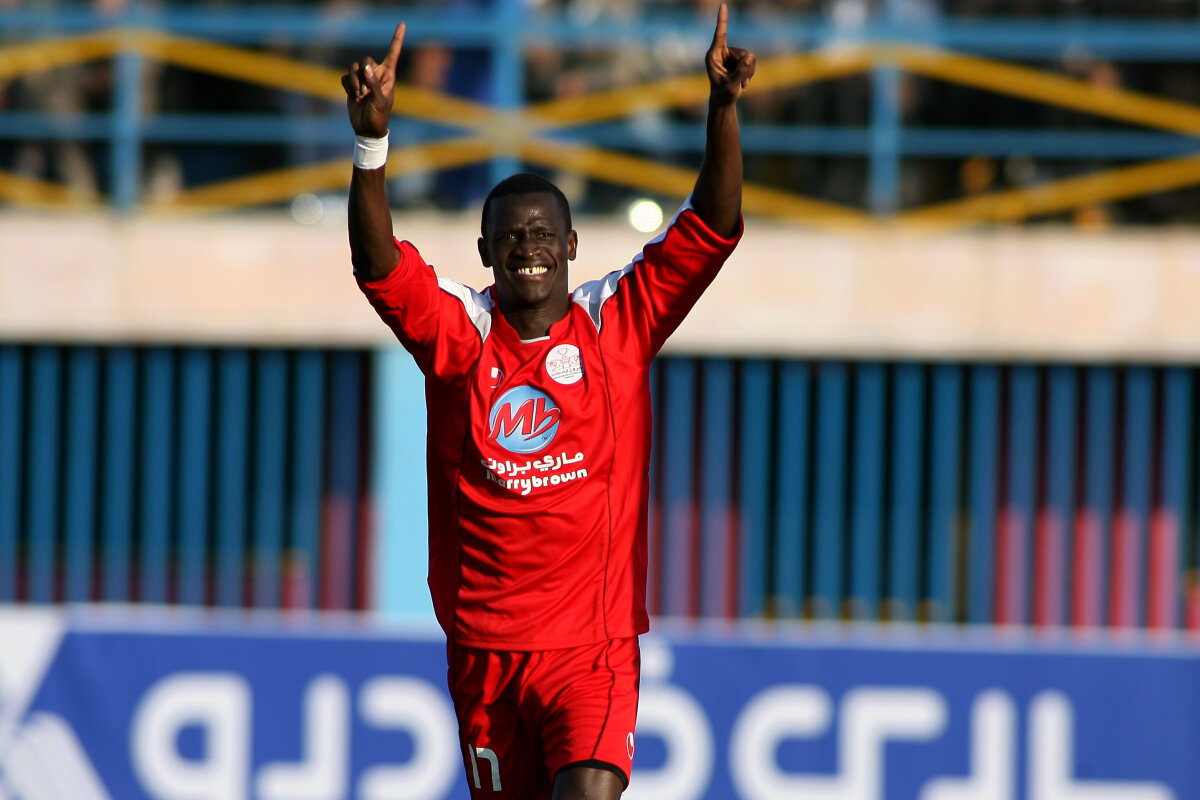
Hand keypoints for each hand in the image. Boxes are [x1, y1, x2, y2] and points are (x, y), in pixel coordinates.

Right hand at [342, 22, 405, 137]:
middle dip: (364, 76)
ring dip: (355, 82)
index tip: (402, 24)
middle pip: (366, 60)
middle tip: (366, 93)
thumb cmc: (379, 116)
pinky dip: (347, 86)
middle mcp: (376, 74)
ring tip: (360, 96)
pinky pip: (345, 77)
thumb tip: (365, 67)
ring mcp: (364, 79)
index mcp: (388, 75)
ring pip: (353, 68)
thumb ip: (374, 83)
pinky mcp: (352, 85)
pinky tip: (353, 97)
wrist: (366, 129)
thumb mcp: (380, 100)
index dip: (397, 39)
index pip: (393, 53)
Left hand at [706, 4, 755, 106]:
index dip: (722, 20)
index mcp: (713, 55)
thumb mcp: (732, 85)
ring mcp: (729, 55)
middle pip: (743, 52)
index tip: (722, 5)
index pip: (720, 34)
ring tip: (739, 82)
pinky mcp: (737, 59)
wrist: (724, 101)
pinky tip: (742, 81)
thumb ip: (742, 71)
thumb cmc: (724, 95)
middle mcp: (721, 52)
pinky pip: (751, 60)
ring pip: (749, 56)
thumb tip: (752, 56)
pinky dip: (750, 73)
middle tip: (738, 81)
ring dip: (748, 72)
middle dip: (745, 67)